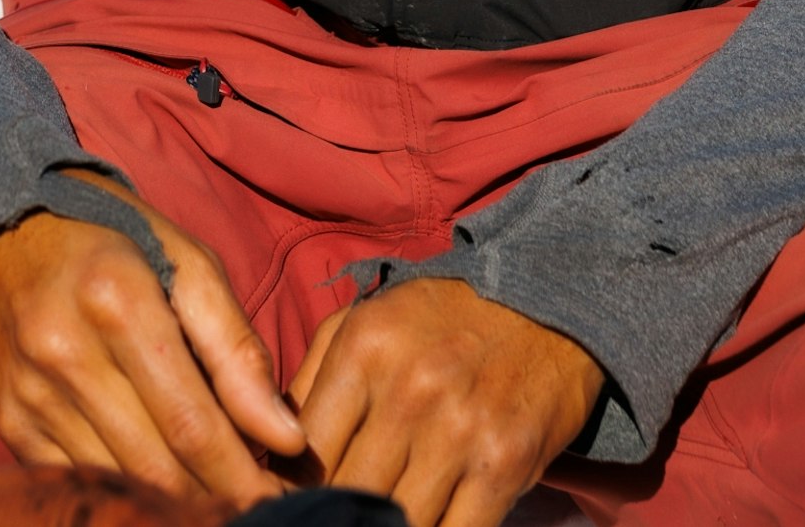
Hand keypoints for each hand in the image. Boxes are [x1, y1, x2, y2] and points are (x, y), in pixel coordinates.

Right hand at [0, 172, 303, 502]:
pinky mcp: (9, 421)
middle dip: (215, 495)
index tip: (280, 495)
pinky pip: (79, 478)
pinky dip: (126, 489)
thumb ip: (235, 347)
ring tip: (214, 492)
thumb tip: (284, 436)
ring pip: (119, 481)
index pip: (192, 420)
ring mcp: (30, 394)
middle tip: (257, 503)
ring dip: (173, 499)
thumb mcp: (186, 260)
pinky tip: (158, 482)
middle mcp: (64, 352)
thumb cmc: (113, 236)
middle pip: (157, 464)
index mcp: (116, 298)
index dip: (242, 472)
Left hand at [289, 279, 602, 526]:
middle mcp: (409, 391)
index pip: (304, 450)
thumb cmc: (439, 319)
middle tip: (327, 525)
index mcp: (365, 351)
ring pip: (397, 523)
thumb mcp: (365, 323)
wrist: (544, 300)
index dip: (291, 492)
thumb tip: (261, 447)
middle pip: (347, 493)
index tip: (288, 509)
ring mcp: (460, 430)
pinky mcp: (505, 463)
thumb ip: (310, 381)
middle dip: (333, 519)